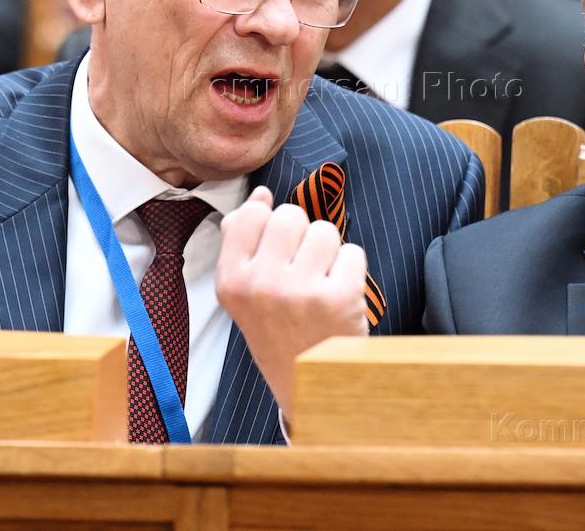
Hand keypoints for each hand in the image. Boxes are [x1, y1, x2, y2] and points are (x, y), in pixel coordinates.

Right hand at [216, 186, 368, 420]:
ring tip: (320, 285)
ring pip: (325, 230)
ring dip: (329, 254)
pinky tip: (340, 296)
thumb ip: (242, 241)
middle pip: (291, 215)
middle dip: (303, 236)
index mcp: (231, 281)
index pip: (250, 215)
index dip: (269, 225)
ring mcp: (300, 291)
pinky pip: (353, 252)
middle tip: (302, 273)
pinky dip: (352, 271)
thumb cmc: (280, 333)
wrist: (311, 388)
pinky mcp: (339, 297)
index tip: (275, 252)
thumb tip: (260, 195)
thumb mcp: (245, 294)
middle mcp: (260, 285)